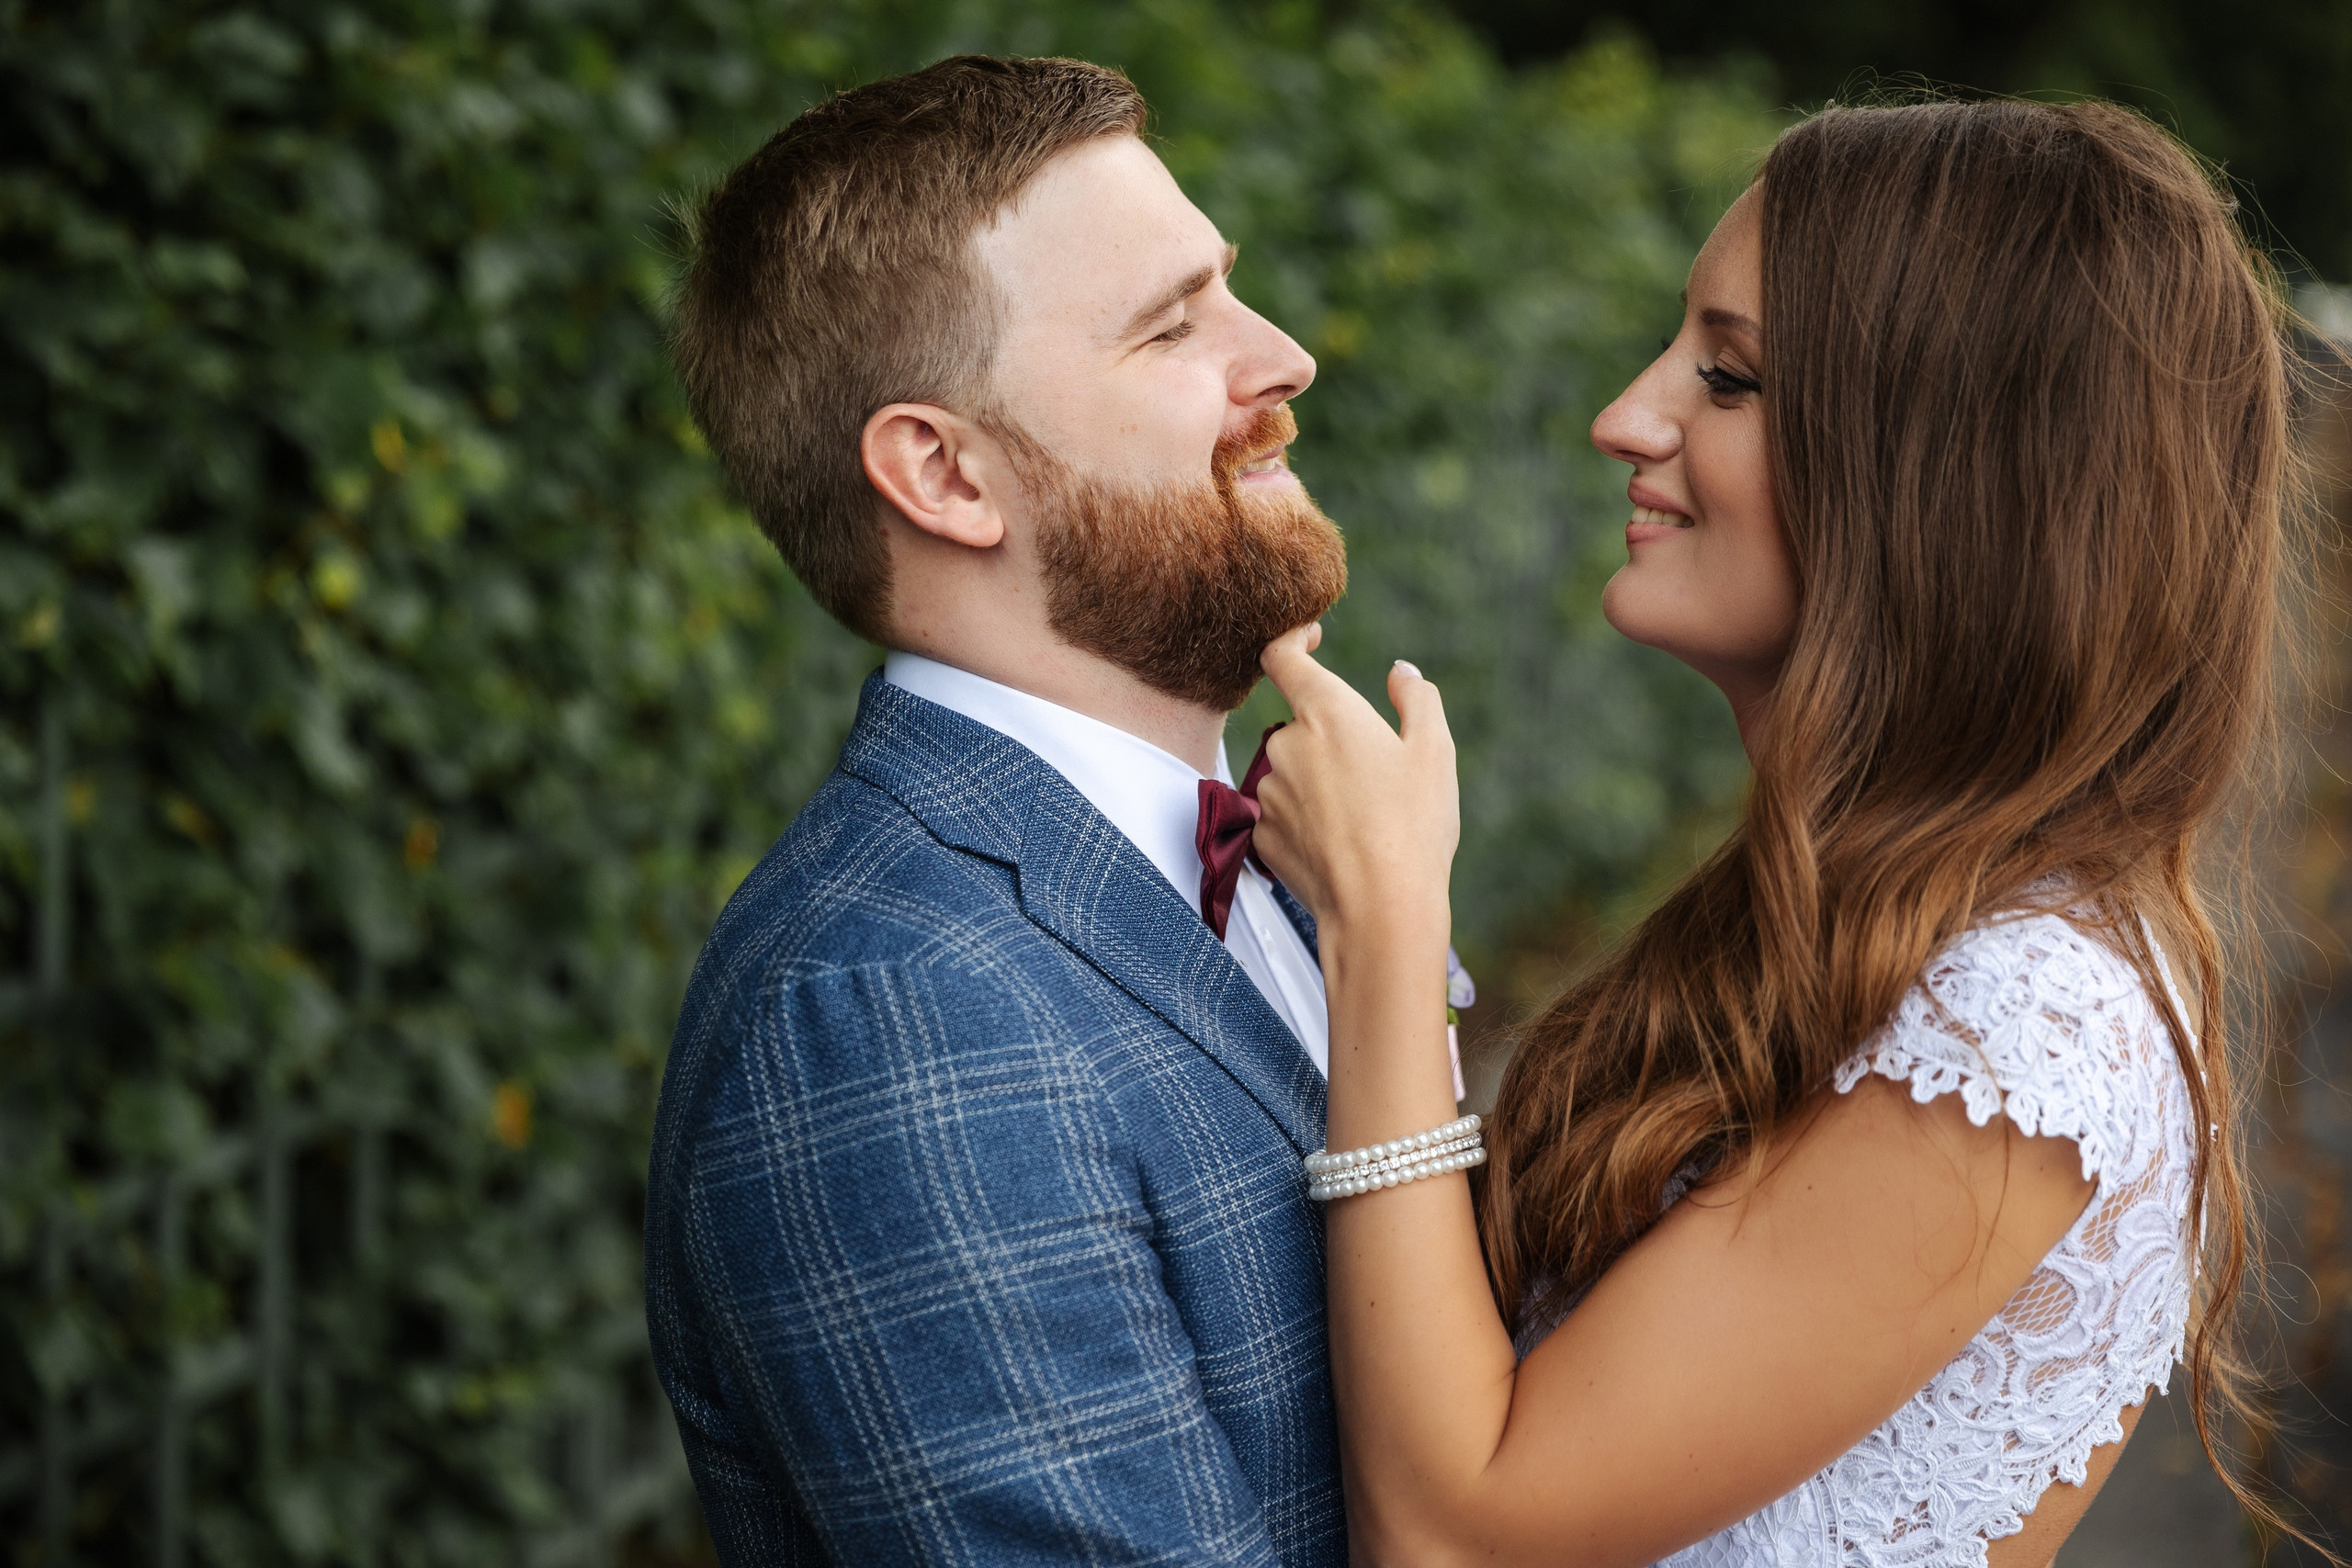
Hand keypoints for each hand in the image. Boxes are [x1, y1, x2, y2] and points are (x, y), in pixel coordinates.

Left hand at [1251, 624, 1459, 944]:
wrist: (1381, 909)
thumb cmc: (1413, 827)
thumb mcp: (1434, 752)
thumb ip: (1417, 699)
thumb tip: (1402, 674)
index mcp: (1326, 712)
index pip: (1281, 655)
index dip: (1293, 639)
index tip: (1310, 641)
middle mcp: (1285, 746)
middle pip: (1298, 725)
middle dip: (1329, 740)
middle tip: (1375, 777)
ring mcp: (1267, 793)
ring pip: (1290, 773)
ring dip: (1318, 784)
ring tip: (1364, 821)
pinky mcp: (1260, 835)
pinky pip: (1282, 814)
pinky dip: (1306, 821)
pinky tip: (1342, 845)